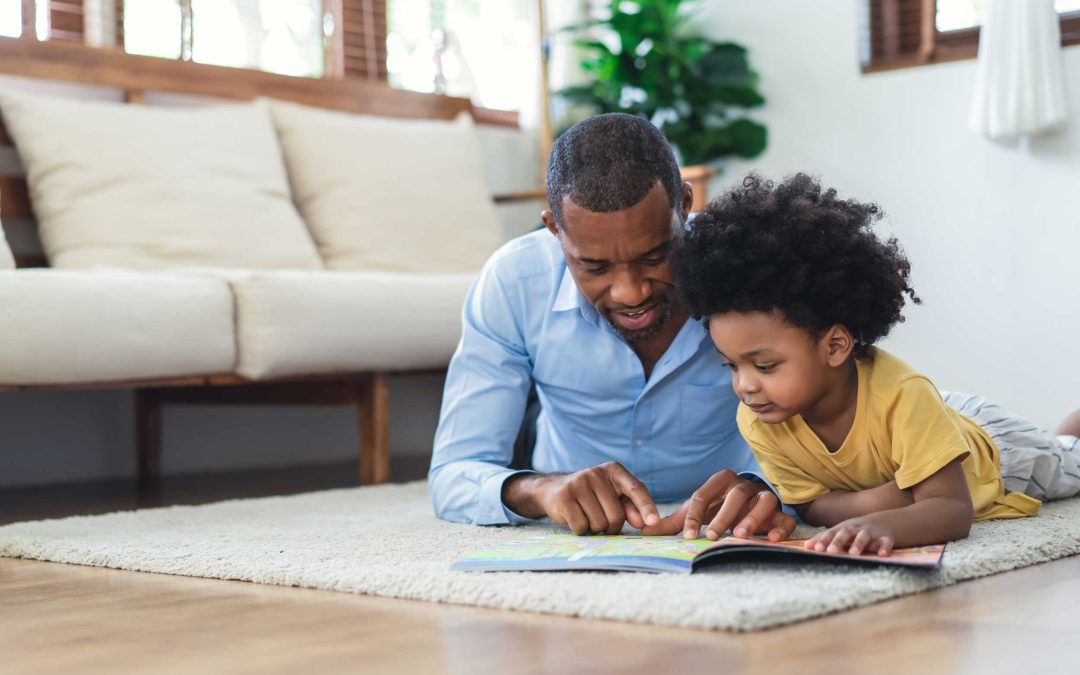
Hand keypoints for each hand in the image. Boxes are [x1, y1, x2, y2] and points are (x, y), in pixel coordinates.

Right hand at [505, 462, 660, 534]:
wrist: (553, 489)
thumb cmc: (592, 496)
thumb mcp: (612, 495)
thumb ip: (630, 507)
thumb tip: (644, 522)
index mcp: (614, 470)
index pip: (636, 488)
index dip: (647, 506)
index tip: (654, 523)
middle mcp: (596, 473)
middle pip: (616, 514)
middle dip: (612, 527)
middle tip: (603, 522)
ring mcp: (579, 483)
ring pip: (599, 523)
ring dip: (595, 529)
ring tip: (587, 517)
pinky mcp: (564, 497)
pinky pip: (581, 526)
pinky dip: (581, 530)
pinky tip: (576, 519)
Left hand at [641, 470, 795, 541]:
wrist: (749, 507)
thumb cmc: (718, 510)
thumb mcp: (697, 513)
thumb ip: (674, 522)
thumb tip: (645, 529)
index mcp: (720, 482)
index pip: (704, 494)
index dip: (694, 515)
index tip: (688, 536)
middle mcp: (743, 487)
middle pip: (735, 495)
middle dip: (723, 515)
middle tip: (712, 535)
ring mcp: (764, 497)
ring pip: (763, 501)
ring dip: (752, 517)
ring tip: (740, 535)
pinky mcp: (780, 514)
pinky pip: (784, 518)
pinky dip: (779, 528)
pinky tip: (769, 540)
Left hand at [804, 518, 894, 555]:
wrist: (885, 522)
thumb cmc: (856, 530)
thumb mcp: (842, 532)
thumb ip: (824, 538)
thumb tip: (806, 546)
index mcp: (844, 528)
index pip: (831, 533)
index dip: (823, 540)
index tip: (815, 548)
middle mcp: (856, 529)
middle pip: (845, 533)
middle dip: (838, 542)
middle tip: (831, 551)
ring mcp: (871, 532)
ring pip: (864, 537)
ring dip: (858, 544)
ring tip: (853, 553)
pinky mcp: (886, 538)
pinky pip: (886, 542)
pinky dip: (884, 547)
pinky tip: (882, 554)